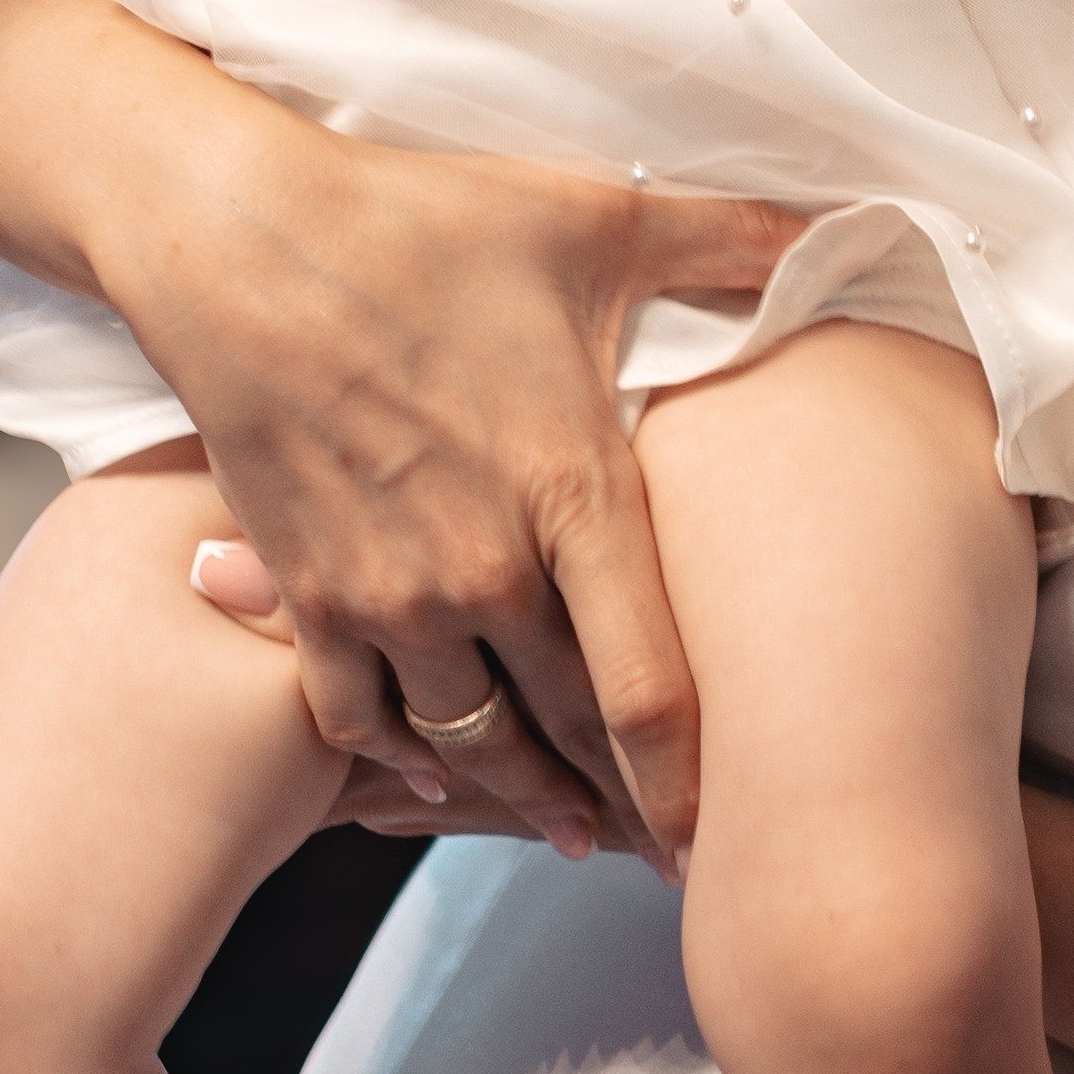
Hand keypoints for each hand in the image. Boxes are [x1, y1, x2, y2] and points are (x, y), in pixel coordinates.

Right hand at [97, 119, 801, 867]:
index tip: (722, 841)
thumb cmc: (421, 221)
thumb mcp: (593, 220)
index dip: (691, 785)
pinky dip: (405, 759)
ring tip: (566, 830)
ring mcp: (390, 592)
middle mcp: (485, 570)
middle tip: (666, 853)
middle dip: (621, 800)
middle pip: (570, 731)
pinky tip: (439, 778)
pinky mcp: (308, 591)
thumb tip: (834, 224)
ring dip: (521, 791)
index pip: (650, 688)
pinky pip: (362, 717)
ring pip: (471, 740)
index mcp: (572, 494)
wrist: (238, 240)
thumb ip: (726, 239)